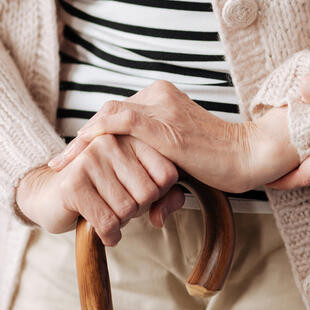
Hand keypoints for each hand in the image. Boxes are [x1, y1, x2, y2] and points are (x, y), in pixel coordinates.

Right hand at [16, 134, 182, 244]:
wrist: (48, 194)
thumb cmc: (100, 190)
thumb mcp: (137, 188)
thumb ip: (165, 197)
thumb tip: (161, 218)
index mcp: (131, 136)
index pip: (167, 174)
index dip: (159, 195)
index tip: (139, 194)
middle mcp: (112, 141)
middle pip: (149, 193)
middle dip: (138, 210)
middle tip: (120, 207)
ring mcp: (90, 159)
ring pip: (128, 209)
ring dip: (122, 222)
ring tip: (108, 212)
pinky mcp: (73, 183)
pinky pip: (107, 221)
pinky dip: (109, 235)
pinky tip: (105, 233)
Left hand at [47, 81, 298, 193]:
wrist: (249, 156)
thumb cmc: (222, 163)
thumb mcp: (183, 164)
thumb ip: (161, 176)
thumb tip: (154, 214)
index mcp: (162, 98)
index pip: (118, 114)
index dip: (93, 136)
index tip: (74, 158)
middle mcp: (158, 95)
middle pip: (108, 114)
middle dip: (82, 142)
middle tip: (60, 164)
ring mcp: (160, 107)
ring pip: (107, 117)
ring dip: (81, 143)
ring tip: (60, 165)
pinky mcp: (162, 124)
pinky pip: (117, 122)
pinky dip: (93, 137)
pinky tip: (77, 153)